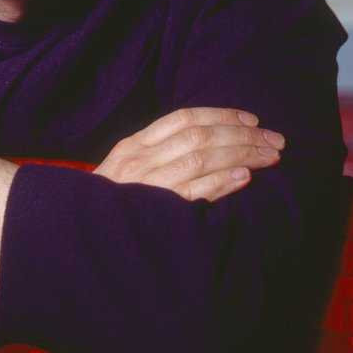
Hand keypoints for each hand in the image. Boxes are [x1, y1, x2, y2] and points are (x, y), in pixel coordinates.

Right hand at [94, 107, 283, 201]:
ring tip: (269, 157)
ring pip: (200, 158)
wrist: (76, 238)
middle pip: (199, 135)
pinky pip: (192, 192)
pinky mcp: (152, 212)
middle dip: (243, 135)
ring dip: (241, 154)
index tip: (253, 120)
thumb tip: (206, 145)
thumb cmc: (110, 208)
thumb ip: (157, 156)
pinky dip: (220, 182)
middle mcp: (138, 160)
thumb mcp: (126, 173)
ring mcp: (144, 185)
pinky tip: (244, 178)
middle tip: (276, 141)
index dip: (222, 115)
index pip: (184, 118)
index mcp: (133, 146)